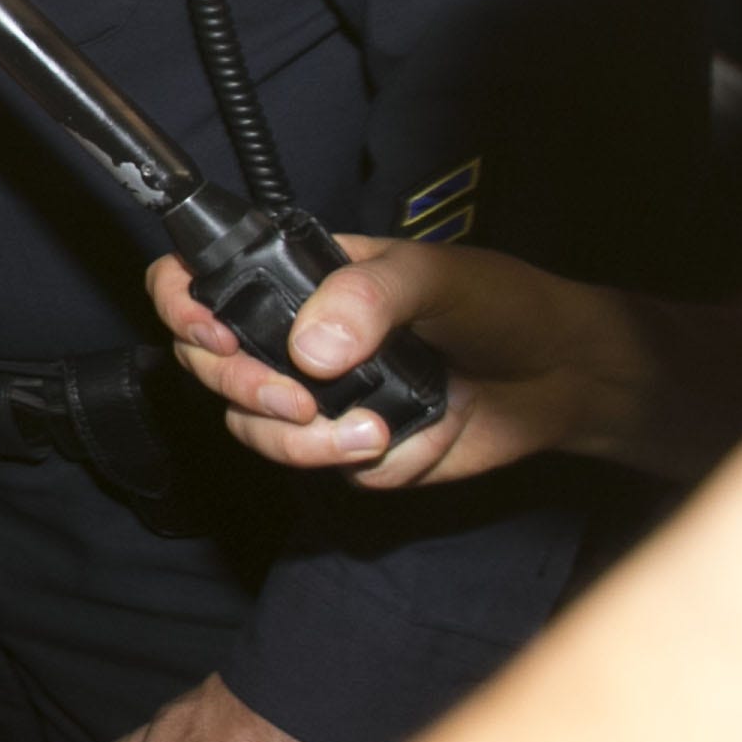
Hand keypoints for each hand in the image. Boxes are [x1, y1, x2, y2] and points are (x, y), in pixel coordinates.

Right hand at [147, 238, 602, 489]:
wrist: (562, 375)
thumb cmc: (498, 303)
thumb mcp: (432, 274)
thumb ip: (368, 297)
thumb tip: (310, 351)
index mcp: (293, 279)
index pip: (195, 280)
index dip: (179, 305)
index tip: (210, 333)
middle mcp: (288, 337)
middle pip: (204, 364)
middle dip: (239, 387)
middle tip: (296, 398)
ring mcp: (315, 394)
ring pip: (249, 428)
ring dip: (293, 440)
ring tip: (365, 432)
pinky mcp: (347, 447)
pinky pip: (316, 467)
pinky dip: (353, 461)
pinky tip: (399, 438)